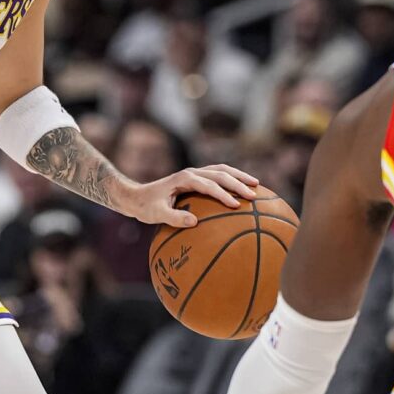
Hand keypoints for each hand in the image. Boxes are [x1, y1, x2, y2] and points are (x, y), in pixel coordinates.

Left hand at [120, 163, 258, 226]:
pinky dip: (232, 178)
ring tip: (256, 185)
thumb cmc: (146, 207)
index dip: (223, 194)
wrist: (137, 196)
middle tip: (254, 196)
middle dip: (238, 183)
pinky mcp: (196, 178)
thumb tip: (194, 223)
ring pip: (222, 170)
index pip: (208, 185)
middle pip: (220, 173)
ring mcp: (195, 173)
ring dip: (239, 176)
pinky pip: (218, 175)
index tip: (236, 205)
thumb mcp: (156, 214)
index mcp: (183, 179)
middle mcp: (191, 172)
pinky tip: (243, 188)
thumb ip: (173, 218)